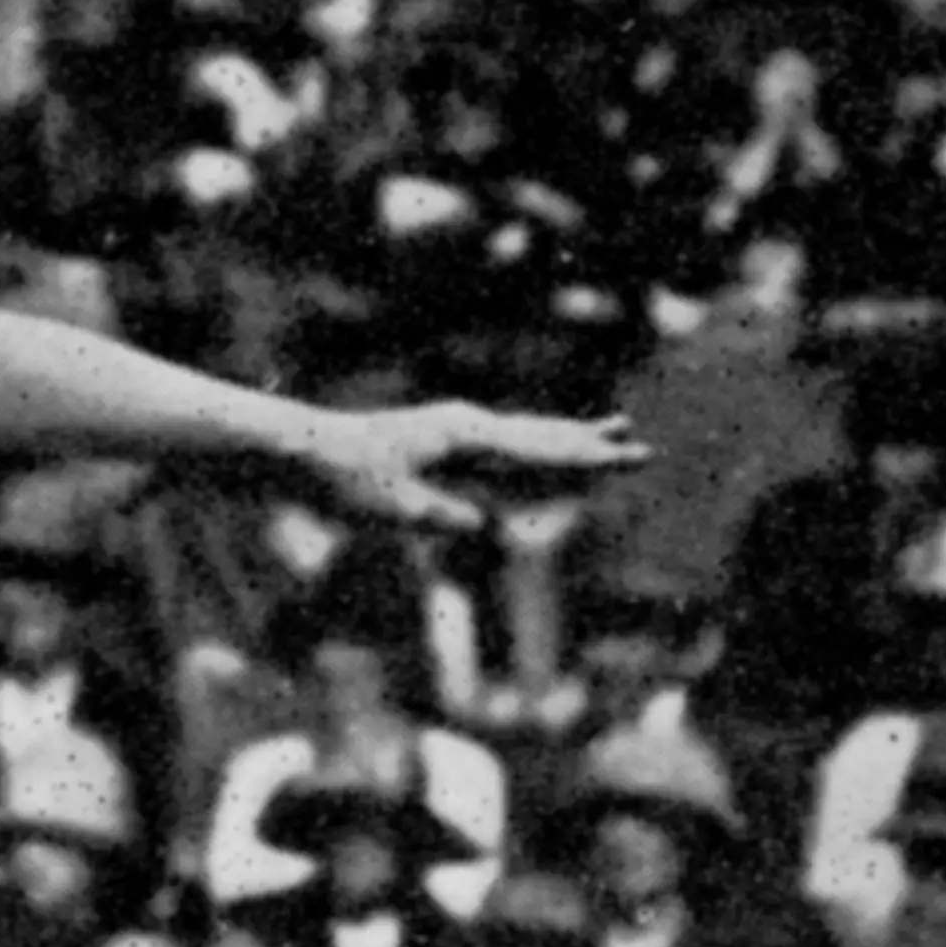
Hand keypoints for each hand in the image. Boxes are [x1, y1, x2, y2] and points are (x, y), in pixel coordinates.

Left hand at [291, 400, 647, 533]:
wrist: (303, 451)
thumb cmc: (344, 482)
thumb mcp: (392, 508)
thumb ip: (439, 514)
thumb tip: (481, 523)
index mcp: (462, 436)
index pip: (536, 452)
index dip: (584, 461)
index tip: (624, 461)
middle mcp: (465, 423)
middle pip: (543, 435)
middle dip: (593, 445)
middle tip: (642, 448)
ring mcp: (454, 427)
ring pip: (527, 434)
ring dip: (571, 437)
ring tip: (614, 429)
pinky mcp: (442, 437)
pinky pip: (503, 444)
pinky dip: (537, 446)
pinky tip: (549, 447)